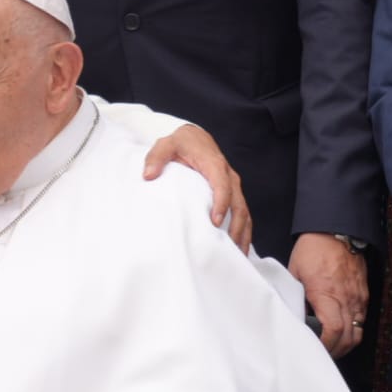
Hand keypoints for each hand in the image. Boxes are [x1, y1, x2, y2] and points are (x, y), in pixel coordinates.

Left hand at [141, 124, 252, 251]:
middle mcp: (228, 175)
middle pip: (238, 203)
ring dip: (243, 232)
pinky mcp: (232, 191)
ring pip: (244, 210)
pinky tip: (239, 246)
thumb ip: (156, 158)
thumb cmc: (180, 143)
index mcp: (214, 164)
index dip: (221, 203)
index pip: (222, 185)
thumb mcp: (165, 145)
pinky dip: (243, 228)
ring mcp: (232, 184)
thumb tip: (148, 175)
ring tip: (238, 254)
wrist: (194, 137)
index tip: (215, 222)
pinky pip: (242, 211)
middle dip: (236, 225)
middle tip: (228, 246)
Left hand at [288, 231, 367, 357]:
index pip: (333, 331)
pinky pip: (362, 319)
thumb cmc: (313, 249)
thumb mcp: (295, 272)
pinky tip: (340, 330)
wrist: (336, 230)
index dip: (326, 345)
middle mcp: (347, 299)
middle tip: (322, 354)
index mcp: (326, 294)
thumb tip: (291, 313)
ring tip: (331, 346)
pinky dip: (352, 330)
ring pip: (358, 332)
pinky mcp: (364, 294)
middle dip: (336, 351)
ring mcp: (358, 298)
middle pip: (348, 338)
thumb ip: (295, 295)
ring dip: (345, 343)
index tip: (315, 349)